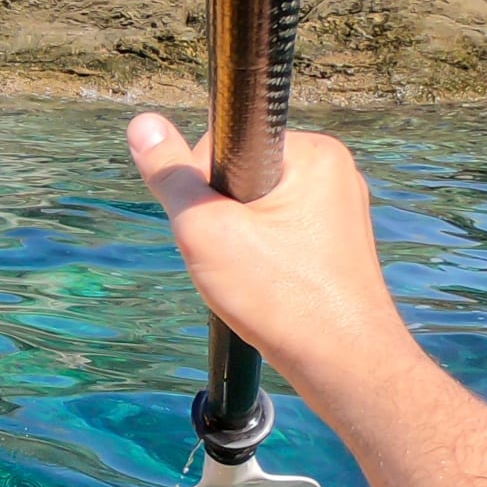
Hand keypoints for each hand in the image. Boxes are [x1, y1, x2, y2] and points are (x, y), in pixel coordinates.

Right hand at [126, 113, 417, 396]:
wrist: (344, 364)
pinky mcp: (337, 242)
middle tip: (232, 261)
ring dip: (236, 241)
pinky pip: (278, 233)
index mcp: (313, 151)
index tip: (213, 227)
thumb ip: (171, 176)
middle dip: (220, 218)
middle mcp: (333, 170)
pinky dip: (260, 257)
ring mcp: (339, 208)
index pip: (223, 143)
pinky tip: (267, 287)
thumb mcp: (207, 230)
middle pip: (238, 176)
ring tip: (251, 278)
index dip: (200, 186)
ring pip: (255, 209)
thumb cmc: (280, 295)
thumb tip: (141, 122)